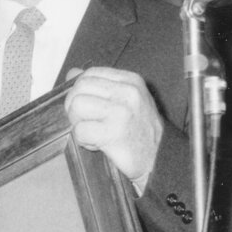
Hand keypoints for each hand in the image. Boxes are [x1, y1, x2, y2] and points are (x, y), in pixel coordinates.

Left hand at [64, 66, 163, 185]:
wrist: (159, 158)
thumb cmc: (140, 131)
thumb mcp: (126, 100)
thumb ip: (100, 85)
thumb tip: (72, 73)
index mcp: (131, 81)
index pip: (90, 74)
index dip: (79, 90)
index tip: (86, 106)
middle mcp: (127, 92)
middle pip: (80, 89)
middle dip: (74, 108)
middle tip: (86, 122)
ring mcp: (120, 112)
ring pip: (77, 107)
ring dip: (78, 124)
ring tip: (93, 133)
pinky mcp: (112, 133)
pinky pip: (80, 131)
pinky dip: (83, 140)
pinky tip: (97, 144)